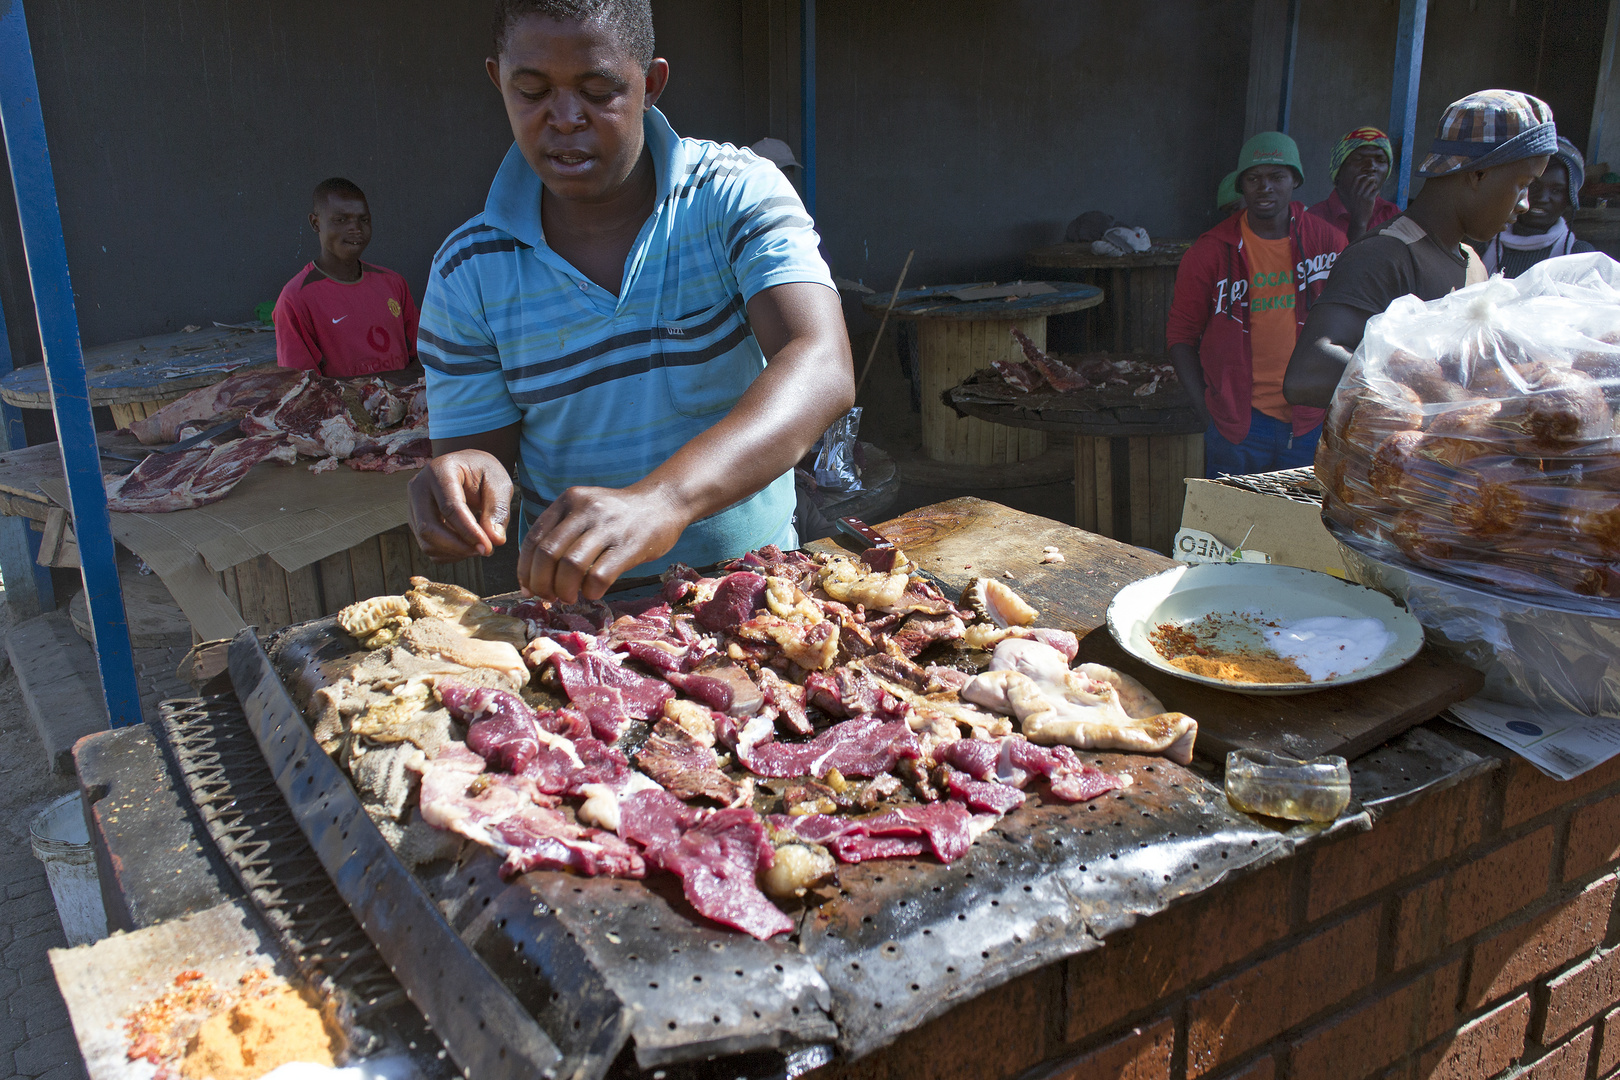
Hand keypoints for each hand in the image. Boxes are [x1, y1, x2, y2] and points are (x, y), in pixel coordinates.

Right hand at [407, 450, 511, 559]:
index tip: (487, 547)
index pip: (449, 507)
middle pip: (429, 528)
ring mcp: (413, 505)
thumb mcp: (499, 484)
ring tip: (479, 546)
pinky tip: (467, 545)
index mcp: (440, 470)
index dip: (468, 531)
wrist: (467, 467)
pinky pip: (428, 547)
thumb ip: (498, 510)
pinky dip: (449, 554)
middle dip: (458, 547)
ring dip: (455, 552)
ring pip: (426, 542)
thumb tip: (495, 540)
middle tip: (485, 550)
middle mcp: (419, 487)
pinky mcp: (415, 521)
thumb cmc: (484, 473)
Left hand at [517, 485, 689, 601]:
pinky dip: (590, 591)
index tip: (529, 588)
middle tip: (548, 597)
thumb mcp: (586, 509)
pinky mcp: (629, 546)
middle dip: (542, 583)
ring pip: (571, 566)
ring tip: (569, 597)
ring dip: (564, 590)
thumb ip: (561, 532)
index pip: (534, 539)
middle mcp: (585, 510)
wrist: (663, 502)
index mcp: (569, 501)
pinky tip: (592, 593)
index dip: (525, 569)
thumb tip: (534, 576)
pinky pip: (599, 576)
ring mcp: (608, 527)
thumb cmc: (619, 515)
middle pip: (548, 554)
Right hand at [1345, 172, 1381, 226]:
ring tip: (1374, 190)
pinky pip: (1377, 190)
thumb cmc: (1356, 208)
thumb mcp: (1352, 198)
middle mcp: (1357, 192)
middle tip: (1373, 180)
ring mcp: (1363, 196)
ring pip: (1373, 184)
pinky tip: (1376, 196)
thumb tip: (1363, 180)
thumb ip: (1355, 190)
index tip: (1366, 176)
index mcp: (1352, 191)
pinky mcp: (1370, 200)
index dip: (1362, 175)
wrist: (1358, 219)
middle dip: (1371, 178)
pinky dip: (1378, 192)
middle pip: (1366, 179)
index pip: (1356, 178)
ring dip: (1375, 186)